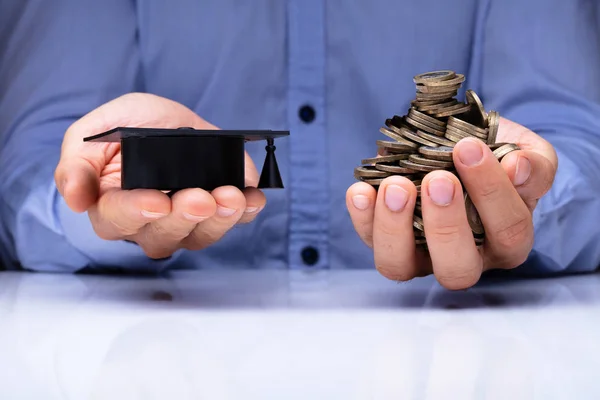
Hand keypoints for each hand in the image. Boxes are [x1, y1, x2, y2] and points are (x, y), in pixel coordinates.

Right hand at [55, 93, 264, 258]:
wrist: (164, 122)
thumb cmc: (125, 131)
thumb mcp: (92, 135)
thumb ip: (76, 165)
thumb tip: (74, 200)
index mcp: (112, 208)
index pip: (118, 220)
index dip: (136, 213)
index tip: (156, 202)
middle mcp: (150, 225)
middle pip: (164, 235)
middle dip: (185, 217)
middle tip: (200, 198)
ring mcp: (188, 223)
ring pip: (202, 235)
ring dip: (220, 218)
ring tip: (232, 196)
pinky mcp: (219, 213)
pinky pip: (235, 220)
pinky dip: (248, 210)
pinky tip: (253, 197)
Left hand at [346, 117, 557, 289]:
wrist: (459, 148)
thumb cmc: (496, 157)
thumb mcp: (524, 153)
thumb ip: (534, 163)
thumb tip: (518, 168)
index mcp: (507, 241)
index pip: (508, 230)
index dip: (490, 191)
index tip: (469, 148)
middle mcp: (465, 259)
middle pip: (456, 268)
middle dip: (445, 225)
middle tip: (438, 179)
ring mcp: (420, 256)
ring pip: (400, 266)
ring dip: (394, 227)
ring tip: (396, 185)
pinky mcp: (386, 242)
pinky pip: (368, 240)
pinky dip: (361, 216)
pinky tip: (362, 189)